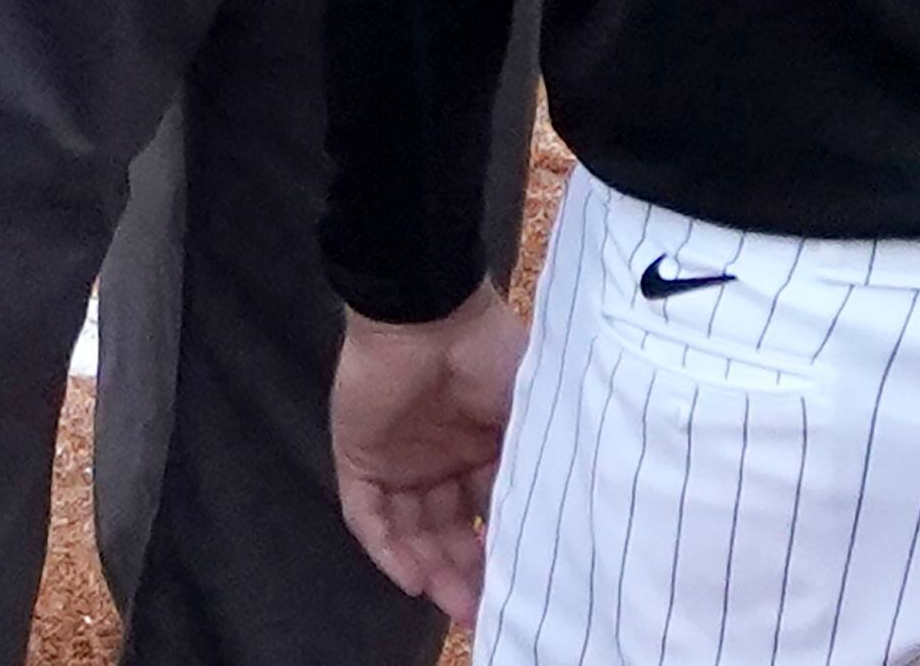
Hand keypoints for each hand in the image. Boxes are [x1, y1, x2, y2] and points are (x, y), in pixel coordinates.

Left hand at [332, 285, 528, 623]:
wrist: (429, 311)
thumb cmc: (489, 352)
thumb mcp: (528, 411)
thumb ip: (533, 459)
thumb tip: (559, 519)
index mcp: (483, 445)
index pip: (489, 513)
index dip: (502, 550)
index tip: (523, 586)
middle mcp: (441, 459)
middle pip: (449, 532)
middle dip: (466, 574)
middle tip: (484, 609)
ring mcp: (398, 460)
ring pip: (411, 532)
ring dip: (430, 570)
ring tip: (453, 604)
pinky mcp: (359, 457)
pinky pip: (369, 516)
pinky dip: (388, 550)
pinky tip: (412, 578)